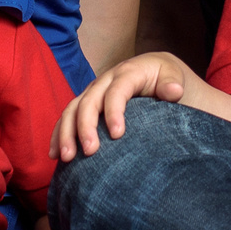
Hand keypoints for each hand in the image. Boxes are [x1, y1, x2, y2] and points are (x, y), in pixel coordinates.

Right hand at [56, 53, 189, 160]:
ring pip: (73, 109)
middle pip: (89, 101)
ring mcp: (94, 91)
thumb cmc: (168, 79)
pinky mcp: (88, 103)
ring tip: (67, 157)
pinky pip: (68, 117)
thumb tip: (173, 91)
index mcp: (128, 72)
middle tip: (90, 152)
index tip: (117, 135)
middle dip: (85, 126)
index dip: (114, 111)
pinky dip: (59, 134)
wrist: (158, 73)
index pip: (117, 90)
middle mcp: (106, 80)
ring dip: (66, 132)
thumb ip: (173, 84)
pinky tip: (55, 154)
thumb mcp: (175, 77)